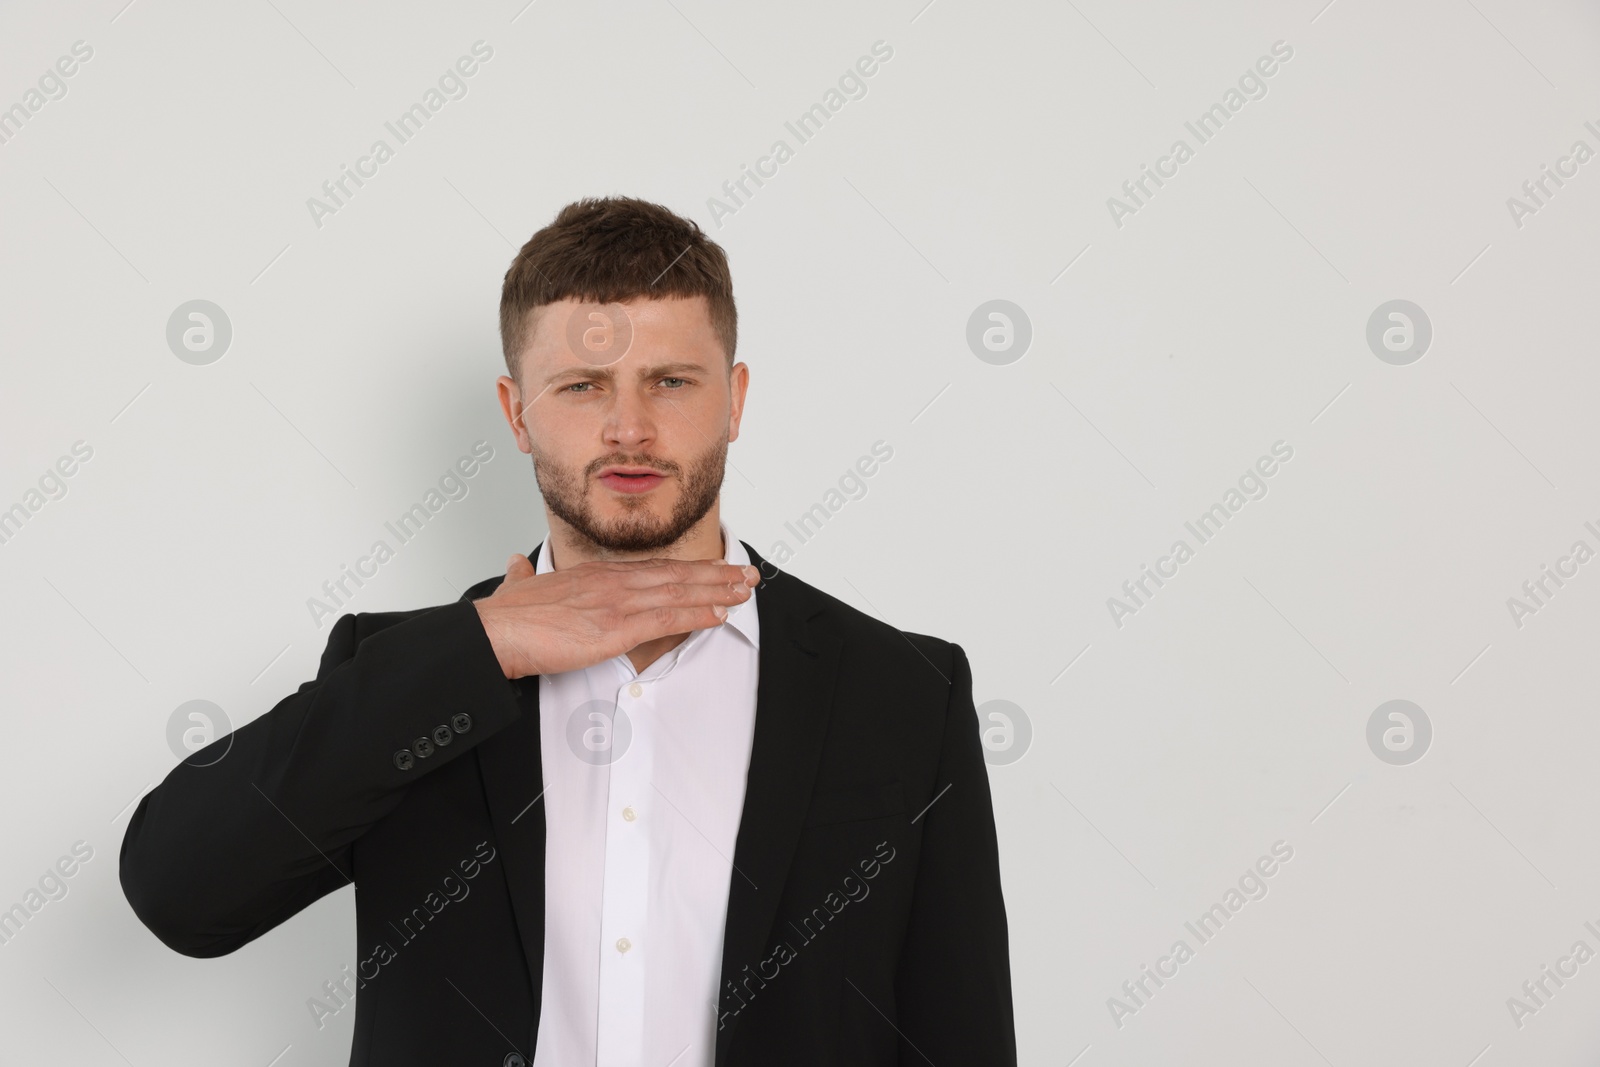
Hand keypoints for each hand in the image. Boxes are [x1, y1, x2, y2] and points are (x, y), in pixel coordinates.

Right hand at [472, 554, 759, 678]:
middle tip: (747, 573)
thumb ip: (523, 576)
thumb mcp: (517, 588)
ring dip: (717, 591)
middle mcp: (611, 582)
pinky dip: (696, 614)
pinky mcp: (615, 628)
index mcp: (594, 576)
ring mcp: (615, 603)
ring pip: (678, 592)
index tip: (713, 569)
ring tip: (745, 590)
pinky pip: (666, 618)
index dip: (688, 569)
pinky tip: (719, 614)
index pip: (652, 569)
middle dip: (715, 574)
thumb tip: (517, 565)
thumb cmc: (503, 617)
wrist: (491, 633)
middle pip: (675, 574)